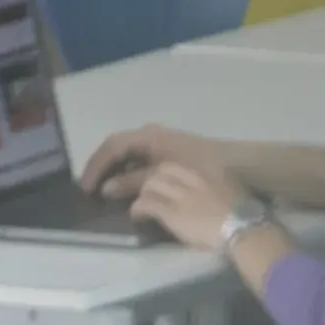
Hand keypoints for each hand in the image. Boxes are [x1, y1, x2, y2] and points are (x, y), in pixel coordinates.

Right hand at [82, 124, 232, 201]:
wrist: (238, 166)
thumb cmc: (198, 169)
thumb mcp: (161, 177)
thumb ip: (132, 183)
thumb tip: (106, 189)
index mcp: (148, 136)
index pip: (111, 146)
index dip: (95, 167)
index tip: (86, 188)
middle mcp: (153, 134)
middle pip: (118, 147)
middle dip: (102, 167)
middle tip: (91, 188)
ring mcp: (163, 142)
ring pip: (130, 153)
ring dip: (116, 170)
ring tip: (106, 190)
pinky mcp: (172, 152)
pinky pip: (142, 159)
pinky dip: (131, 172)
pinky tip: (130, 187)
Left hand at [128, 160, 251, 251]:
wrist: (243, 229)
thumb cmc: (241, 216)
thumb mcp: (230, 191)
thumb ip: (215, 186)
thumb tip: (205, 191)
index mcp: (210, 172)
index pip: (180, 165)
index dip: (165, 172)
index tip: (162, 181)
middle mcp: (195, 178)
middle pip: (163, 170)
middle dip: (151, 179)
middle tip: (147, 192)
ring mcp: (182, 194)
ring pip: (151, 184)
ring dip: (143, 194)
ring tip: (141, 205)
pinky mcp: (172, 212)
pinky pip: (147, 203)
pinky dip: (138, 209)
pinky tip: (137, 215)